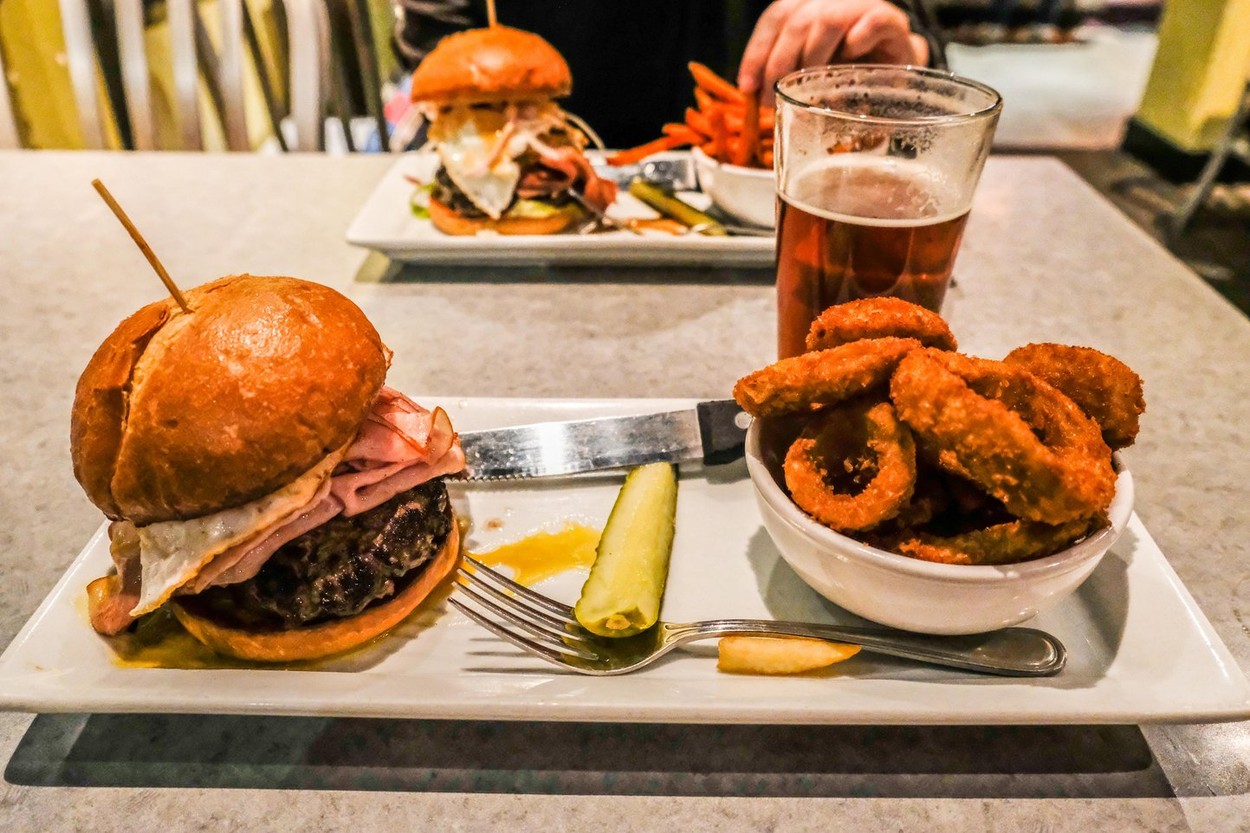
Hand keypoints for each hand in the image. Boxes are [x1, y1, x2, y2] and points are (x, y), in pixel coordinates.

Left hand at [738, 0, 928, 104]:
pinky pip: (872, 23)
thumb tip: (753, 92)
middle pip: (796, 20)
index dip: (757, 50)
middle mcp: (833, 0)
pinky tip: (850, 62)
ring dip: (813, 57)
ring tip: (811, 86)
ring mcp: (862, 7)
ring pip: (828, 20)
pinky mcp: (891, 21)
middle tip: (775, 95)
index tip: (748, 85)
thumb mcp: (811, 72)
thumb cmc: (849, 74)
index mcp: (809, 6)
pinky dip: (856, 44)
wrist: (897, 72)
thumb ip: (785, 72)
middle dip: (779, 62)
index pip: (776, 17)